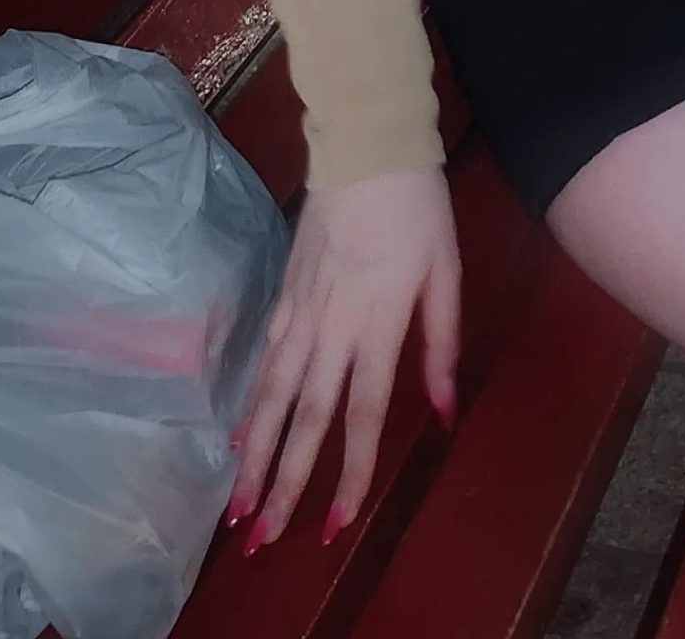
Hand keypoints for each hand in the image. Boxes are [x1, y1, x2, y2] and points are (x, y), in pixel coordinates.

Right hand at [226, 165, 460, 553]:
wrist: (367, 145)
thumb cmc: (419, 209)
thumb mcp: (448, 273)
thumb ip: (443, 345)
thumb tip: (446, 413)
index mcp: (379, 324)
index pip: (362, 415)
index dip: (349, 473)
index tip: (335, 524)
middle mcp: (332, 326)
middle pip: (305, 418)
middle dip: (283, 483)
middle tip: (260, 538)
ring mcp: (301, 309)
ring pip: (271, 394)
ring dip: (253, 454)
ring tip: (236, 505)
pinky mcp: (284, 291)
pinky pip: (264, 358)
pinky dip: (249, 401)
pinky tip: (238, 433)